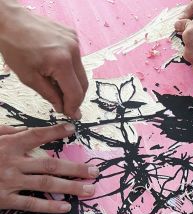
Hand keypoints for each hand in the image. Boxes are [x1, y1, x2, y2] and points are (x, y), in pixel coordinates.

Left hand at [0, 1, 87, 118]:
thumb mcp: (28, 77)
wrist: (10, 21)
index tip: (72, 115)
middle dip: (75, 97)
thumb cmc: (14, 46)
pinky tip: (56, 67)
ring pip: (81, 72)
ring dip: (72, 82)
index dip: (73, 106)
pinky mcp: (74, 37)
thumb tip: (62, 107)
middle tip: (67, 106)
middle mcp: (73, 51)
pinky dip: (70, 68)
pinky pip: (77, 59)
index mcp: (61, 62)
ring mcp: (75, 42)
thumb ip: (50, 95)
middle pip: (83, 83)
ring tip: (57, 84)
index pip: (75, 93)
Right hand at [0, 124, 98, 212]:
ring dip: (71, 187)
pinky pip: (31, 203)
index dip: (54, 132)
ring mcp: (9, 182)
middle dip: (76, 168)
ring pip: (46, 184)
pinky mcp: (4, 199)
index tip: (72, 129)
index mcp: (9, 145)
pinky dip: (49, 206)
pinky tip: (66, 206)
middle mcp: (13, 163)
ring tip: (89, 190)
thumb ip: (6, 133)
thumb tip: (25, 130)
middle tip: (95, 171)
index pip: (36, 136)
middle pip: (50, 165)